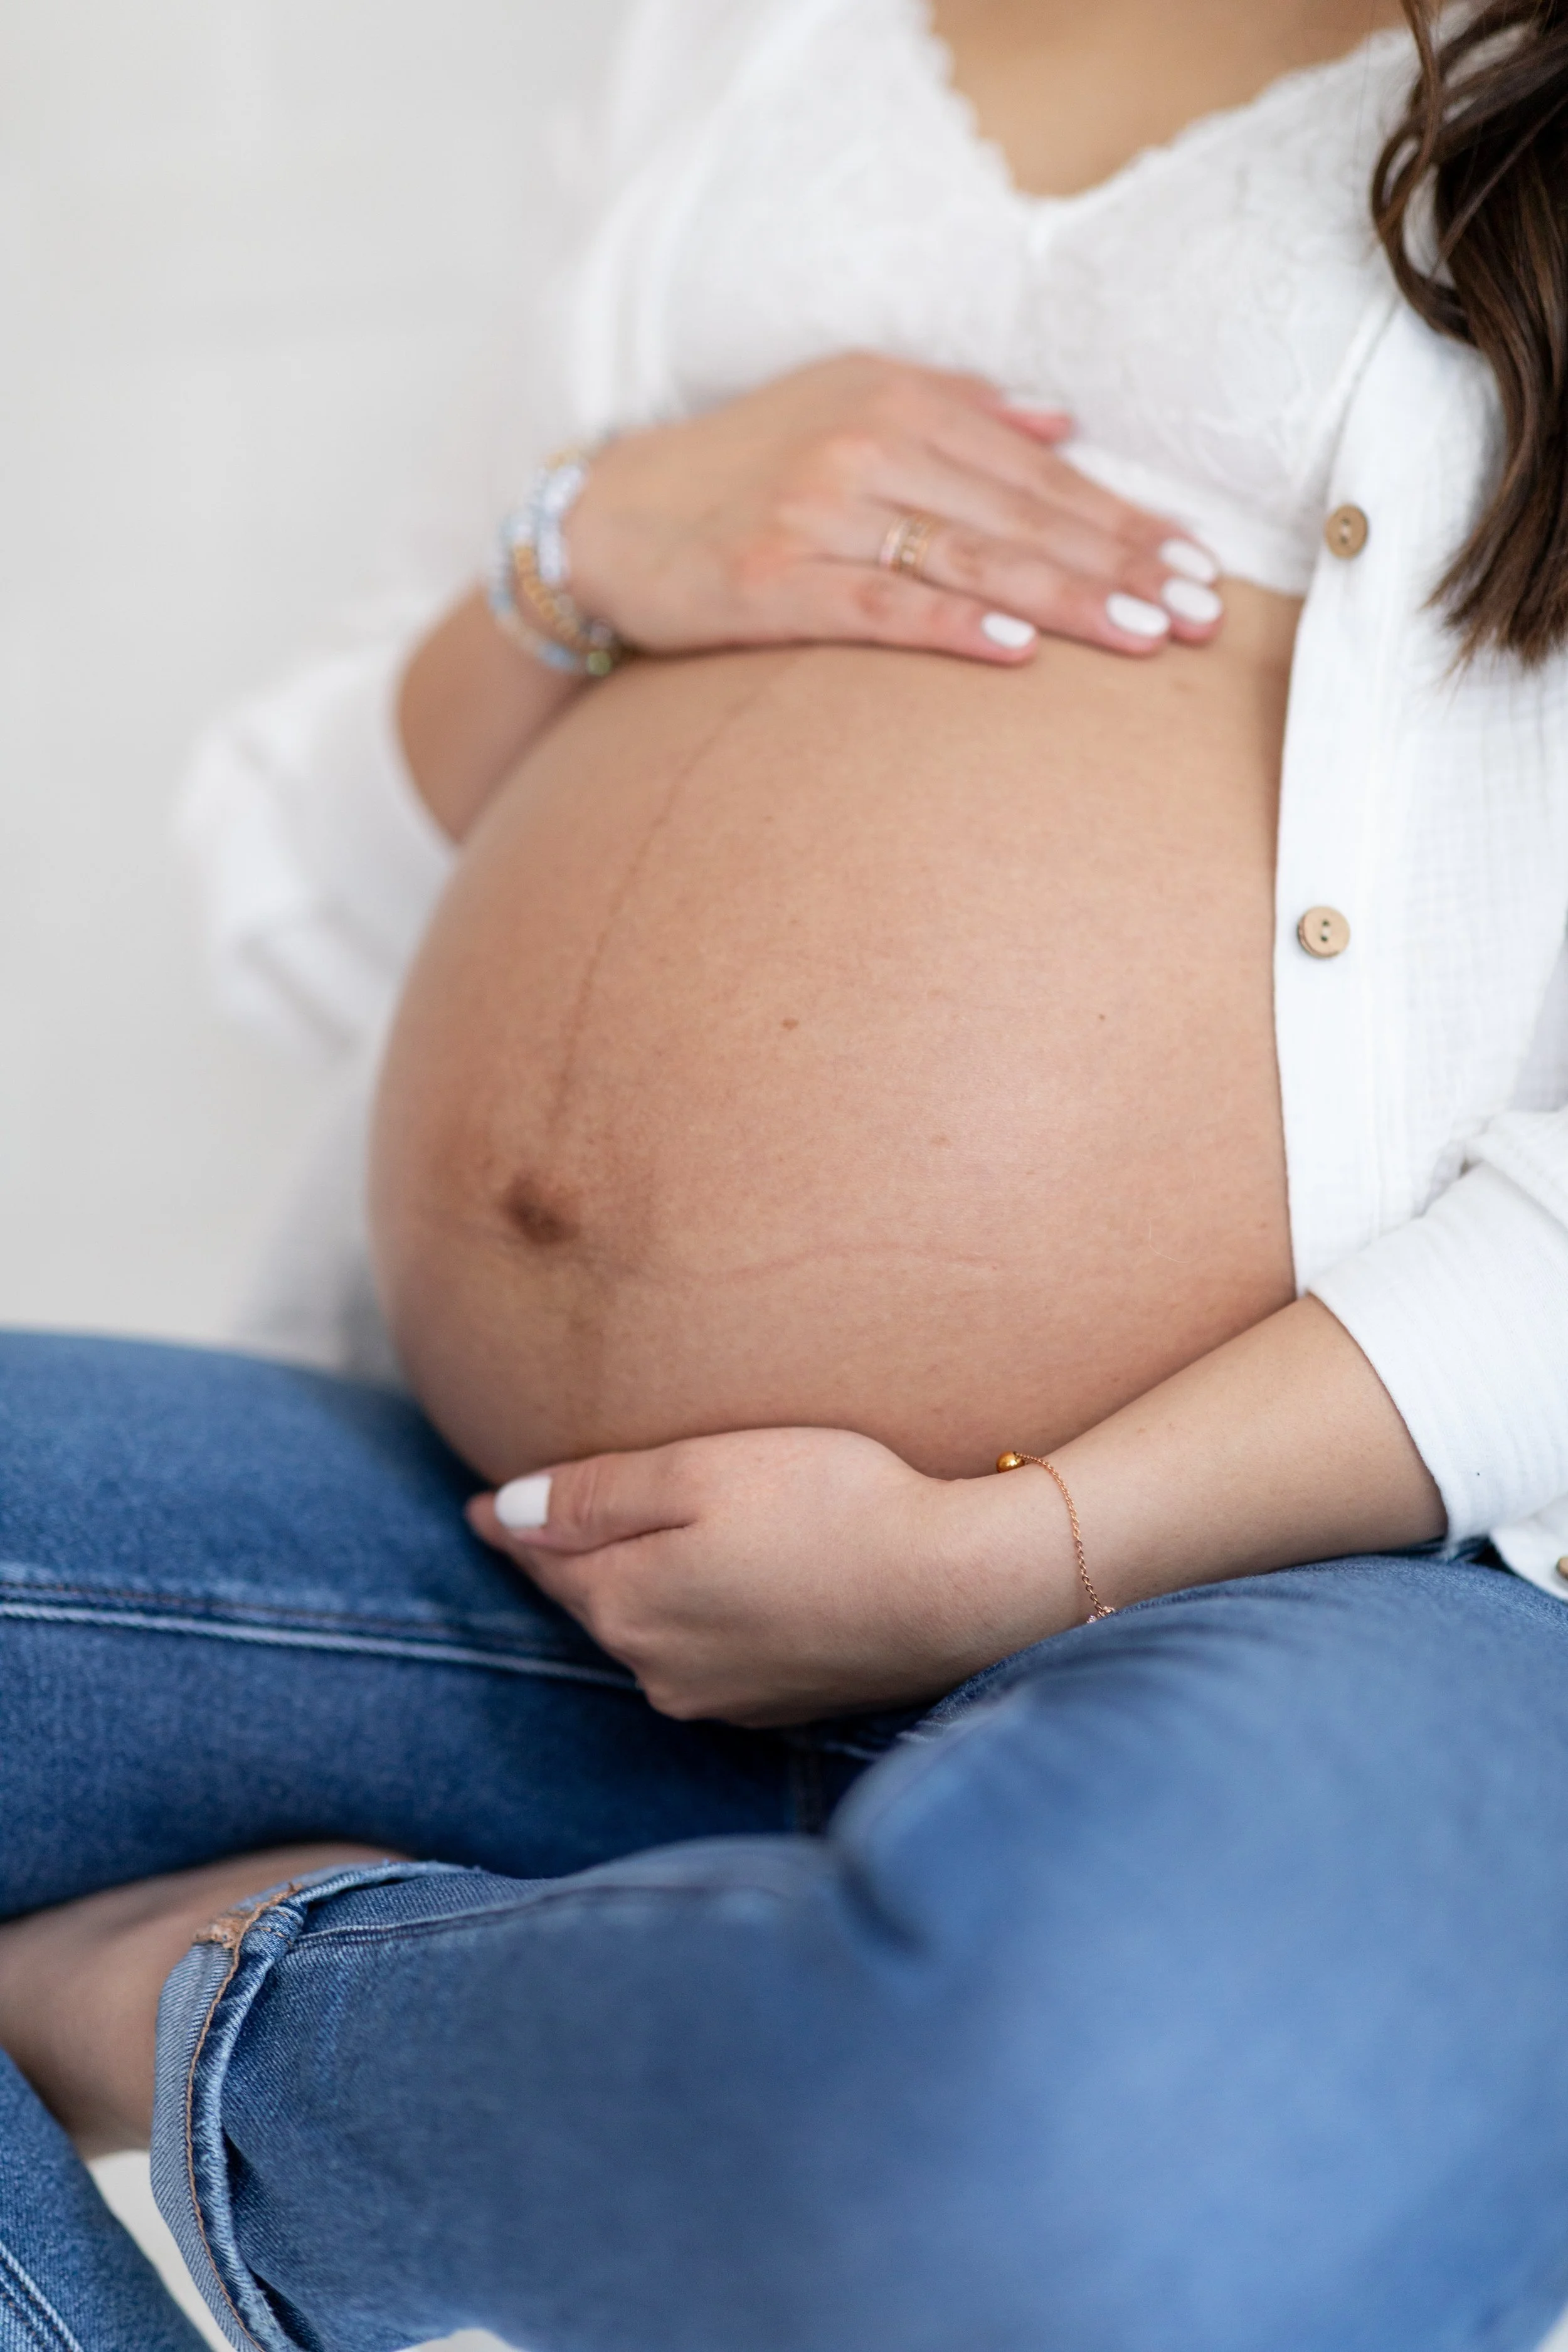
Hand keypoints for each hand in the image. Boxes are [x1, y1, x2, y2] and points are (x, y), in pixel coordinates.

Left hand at [467, 1426, 1083, 1726]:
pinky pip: (707, 1655)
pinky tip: (717, 1596)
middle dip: (566, 1564)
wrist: (955, 1589)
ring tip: (626, 1556)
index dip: (514, 1523)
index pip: (545, 1559)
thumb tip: (499, 1516)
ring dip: (634, 1595)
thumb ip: (594, 1495)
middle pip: (594, 1601)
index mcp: (626, 1602)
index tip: (480, 1504)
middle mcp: (658, 1666)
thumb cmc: (829, 1505)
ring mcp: (721, 1695)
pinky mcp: (779, 1702)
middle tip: (536, 1524)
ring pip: (650, 1633)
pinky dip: (697, 1620)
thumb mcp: (698, 1470)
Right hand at [567, 353, 1221, 669]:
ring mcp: (819, 514)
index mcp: (899, 401)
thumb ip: (955, 408)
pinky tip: (1016, 649)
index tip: (1193, 565)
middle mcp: (867, 448)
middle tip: (1198, 614)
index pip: (1038, 472)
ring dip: (1067, 600)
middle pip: (1021, 517)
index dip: (1123, 520)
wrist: (607, 515)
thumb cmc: (743, 467)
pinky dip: (951, 624)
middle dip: (1121, 566)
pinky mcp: (775, 581)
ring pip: (970, 559)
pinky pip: (881, 606)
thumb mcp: (845, 402)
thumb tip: (1060, 427)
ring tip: (1145, 635)